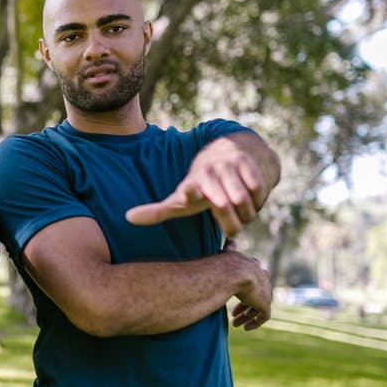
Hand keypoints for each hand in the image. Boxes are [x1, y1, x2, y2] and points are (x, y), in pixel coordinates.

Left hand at [125, 136, 268, 237]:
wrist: (230, 155)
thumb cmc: (201, 187)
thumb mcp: (180, 200)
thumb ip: (156, 212)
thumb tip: (127, 218)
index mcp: (191, 184)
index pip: (190, 189)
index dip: (190, 191)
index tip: (189, 191)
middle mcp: (208, 172)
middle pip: (224, 205)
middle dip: (231, 223)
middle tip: (232, 230)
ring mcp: (228, 165)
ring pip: (243, 201)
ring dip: (247, 214)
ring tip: (242, 216)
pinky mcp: (248, 162)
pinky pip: (258, 191)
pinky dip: (258, 201)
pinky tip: (253, 201)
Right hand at [223, 241, 270, 330]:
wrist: (234, 271)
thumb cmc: (226, 262)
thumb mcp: (228, 253)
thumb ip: (230, 247)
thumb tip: (231, 237)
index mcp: (254, 268)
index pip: (253, 279)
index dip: (243, 289)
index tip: (234, 296)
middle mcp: (262, 280)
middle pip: (257, 295)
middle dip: (245, 305)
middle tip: (234, 314)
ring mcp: (265, 292)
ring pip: (258, 307)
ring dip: (247, 316)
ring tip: (236, 324)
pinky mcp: (265, 304)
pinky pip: (263, 317)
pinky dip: (255, 323)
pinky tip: (245, 328)